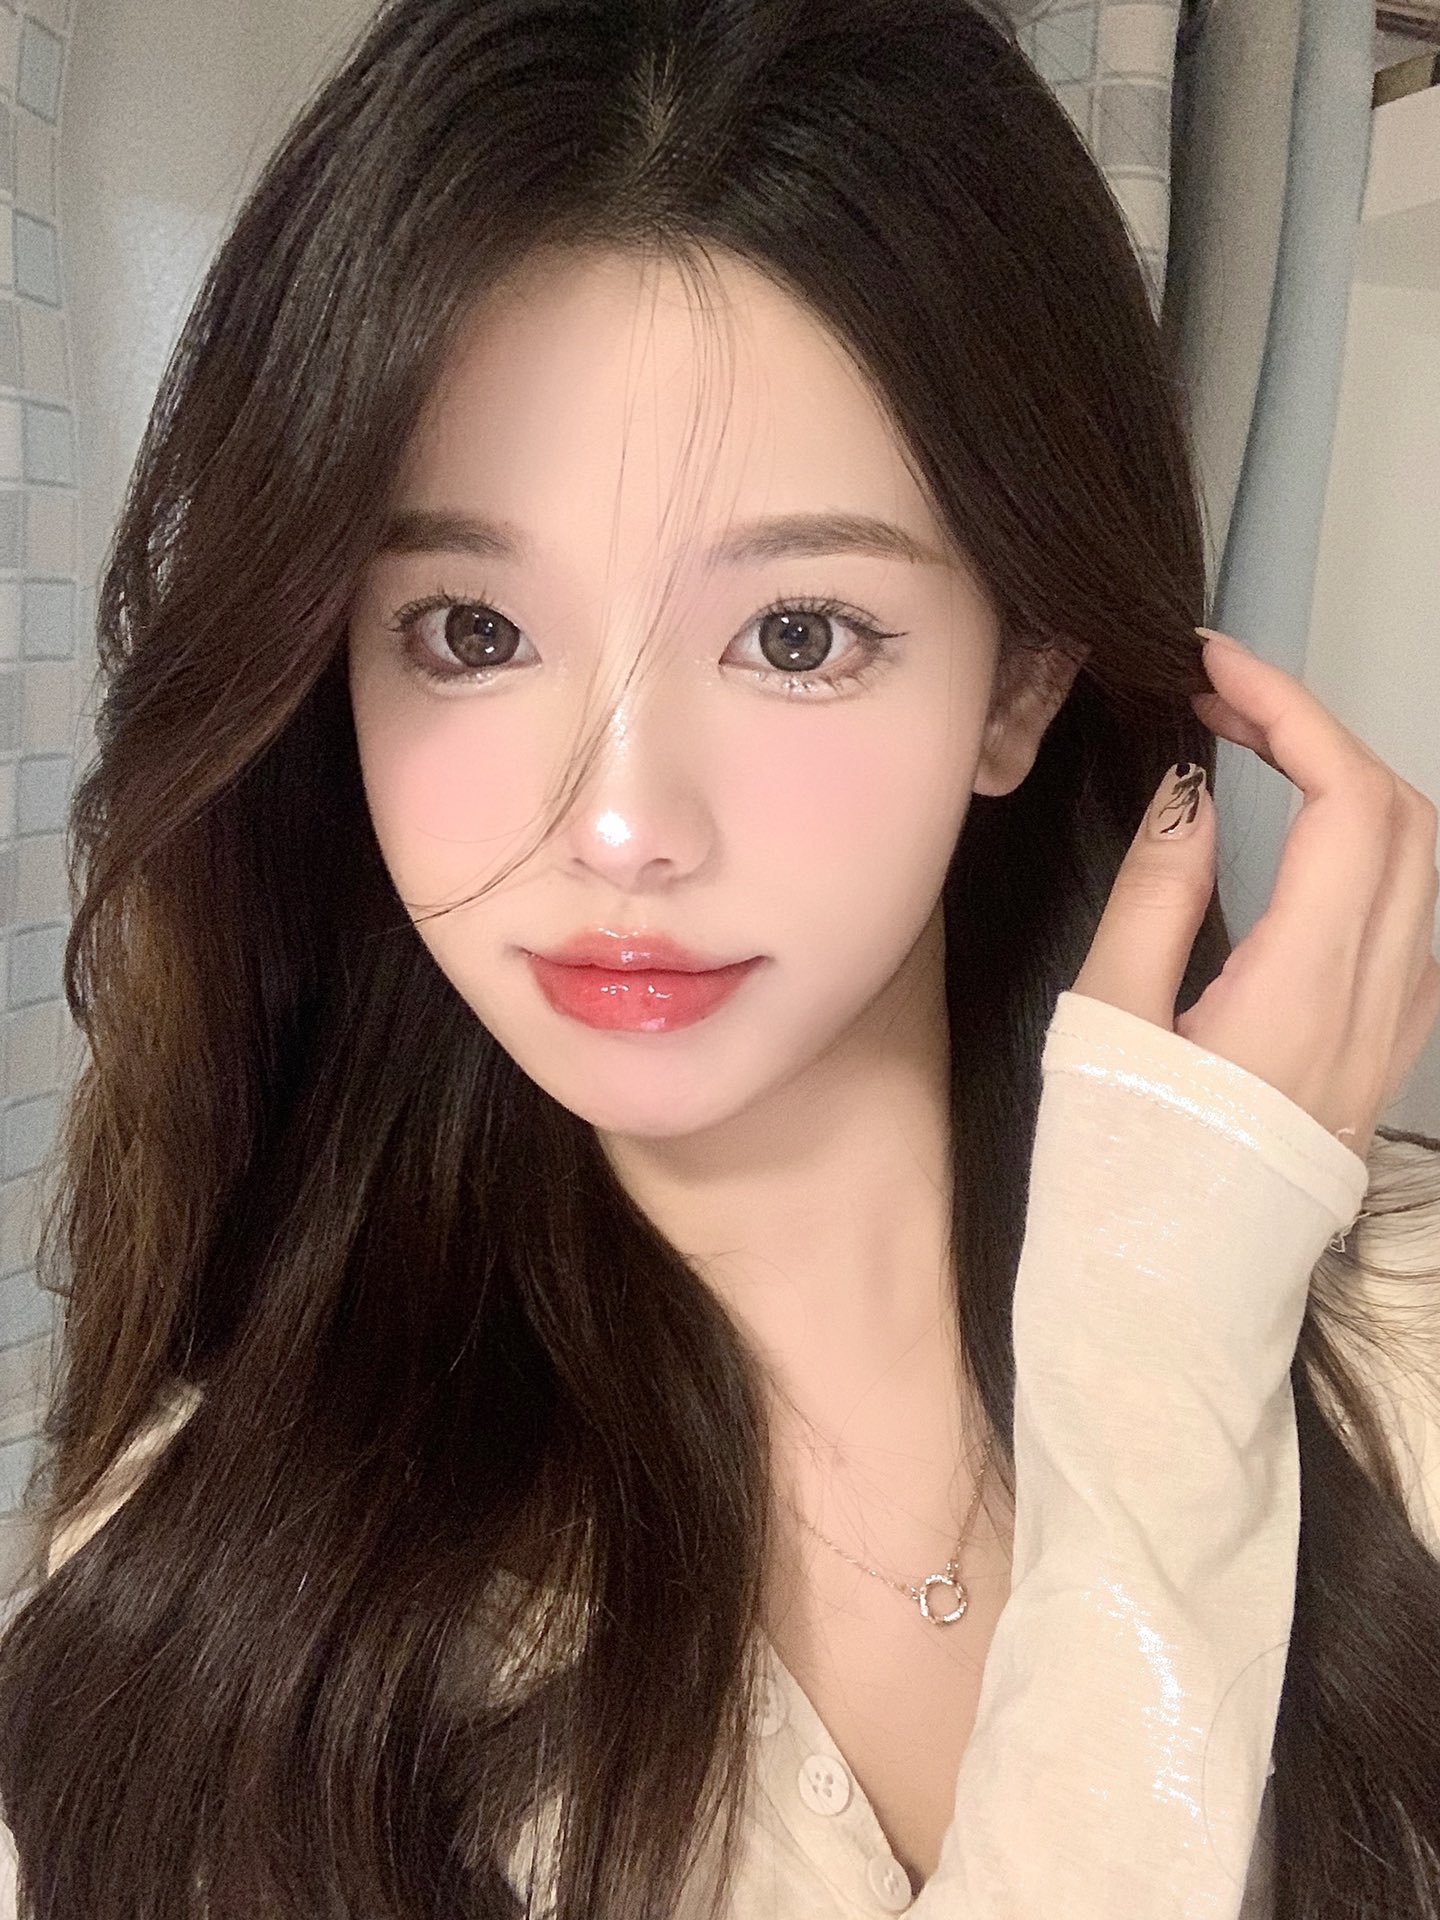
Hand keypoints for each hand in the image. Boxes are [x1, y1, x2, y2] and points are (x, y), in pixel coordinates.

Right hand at [1070, 628, 1439, 1161]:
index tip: (1214, 668)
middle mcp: (1376, 1001)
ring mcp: (1395, 1030)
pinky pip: (1416, 922)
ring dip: (1353, 786)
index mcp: (1304, 987)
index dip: (1291, 711)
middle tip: (1222, 708)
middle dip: (1321, 733)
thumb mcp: (1109, 1023)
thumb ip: (1156, 893)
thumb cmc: (1122, 1172)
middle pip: (1404, 817)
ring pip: (1423, 864)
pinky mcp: (1387, 1054)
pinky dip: (1374, 852)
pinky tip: (1305, 854)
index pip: (1346, 804)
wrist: (1168, 1302)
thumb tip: (1187, 784)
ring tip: (1256, 761)